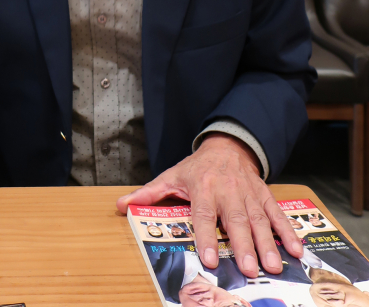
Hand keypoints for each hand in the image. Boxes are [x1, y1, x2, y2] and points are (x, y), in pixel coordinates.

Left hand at [117, 133, 302, 276]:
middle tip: (250, 270)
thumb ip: (149, 193)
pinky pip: (277, 213)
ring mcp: (248, 193)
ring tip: (274, 266)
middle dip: (244, 245)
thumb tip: (121, 205)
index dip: (206, 236)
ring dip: (268, 243)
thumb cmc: (197, 168)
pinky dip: (287, 231)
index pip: (204, 214)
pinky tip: (295, 250)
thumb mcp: (171, 176)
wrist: (226, 146)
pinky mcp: (263, 195)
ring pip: (259, 219)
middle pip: (236, 220)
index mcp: (203, 188)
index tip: (211, 259)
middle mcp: (227, 190)